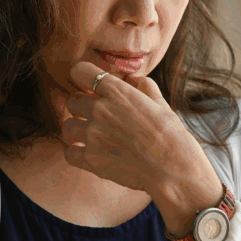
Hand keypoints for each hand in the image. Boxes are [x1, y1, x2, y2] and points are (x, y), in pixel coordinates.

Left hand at [62, 62, 222, 234]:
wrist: (173, 168)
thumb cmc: (171, 135)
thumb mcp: (161, 103)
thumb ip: (144, 87)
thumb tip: (133, 80)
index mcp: (118, 92)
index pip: (81, 72)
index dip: (82, 77)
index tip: (88, 86)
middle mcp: (101, 110)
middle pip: (72, 101)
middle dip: (81, 107)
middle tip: (95, 117)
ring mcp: (93, 135)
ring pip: (67, 127)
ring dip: (77, 131)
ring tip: (92, 137)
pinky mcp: (91, 159)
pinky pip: (69, 152)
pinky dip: (77, 153)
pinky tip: (91, 154)